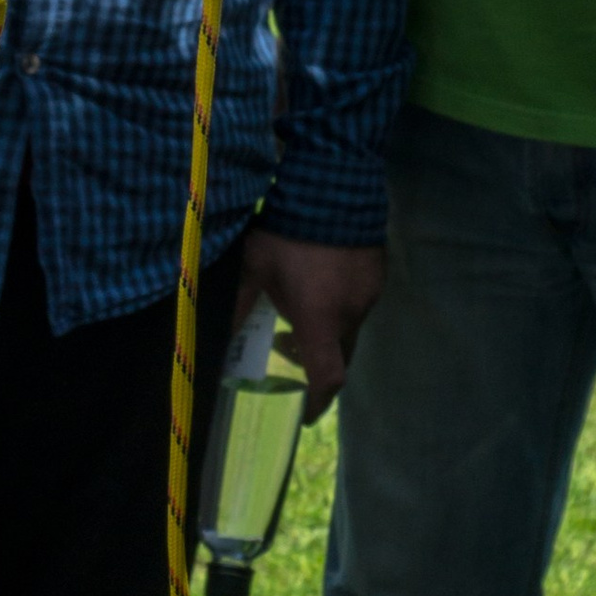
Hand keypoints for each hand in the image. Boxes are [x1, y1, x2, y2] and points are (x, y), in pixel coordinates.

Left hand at [237, 230, 384, 419]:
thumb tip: (218, 336)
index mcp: (321, 319)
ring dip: (326, 328)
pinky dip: (339, 304)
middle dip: (315, 362)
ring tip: (299, 302)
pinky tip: (320, 279)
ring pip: (349, 327)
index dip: (316, 401)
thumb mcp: (253, 267)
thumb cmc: (288, 231)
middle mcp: (352, 313)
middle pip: (339, 356)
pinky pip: (359, 302)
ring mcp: (369, 293)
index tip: (303, 413)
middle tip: (284, 346)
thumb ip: (237, 304)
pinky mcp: (378, 273)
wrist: (334, 182)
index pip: (326, 377)